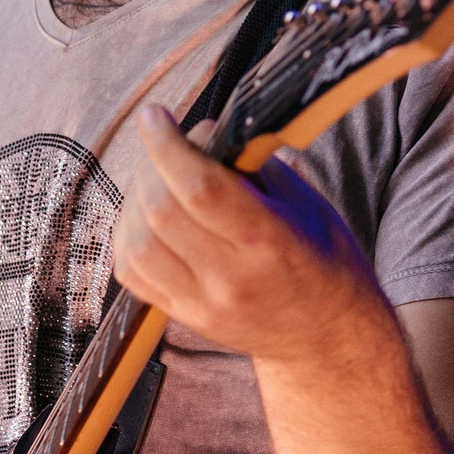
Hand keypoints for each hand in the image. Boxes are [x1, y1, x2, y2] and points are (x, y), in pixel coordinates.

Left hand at [111, 105, 398, 370]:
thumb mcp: (305, 202)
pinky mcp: (182, 318)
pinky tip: (146, 219)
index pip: (199, 187)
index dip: (168, 145)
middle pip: (160, 212)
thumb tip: (200, 134)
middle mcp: (230, 278)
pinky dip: (128, 237)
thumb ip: (251, 166)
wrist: (325, 337)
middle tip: (166, 150)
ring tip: (157, 184)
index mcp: (268, 241)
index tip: (155, 116)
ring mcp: (201, 304)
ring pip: (136, 244)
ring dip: (134, 203)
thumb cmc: (323, 258)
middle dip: (152, 167)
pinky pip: (131, 273)